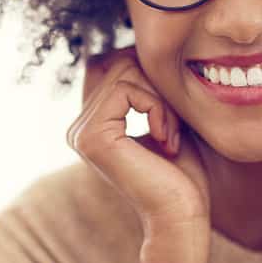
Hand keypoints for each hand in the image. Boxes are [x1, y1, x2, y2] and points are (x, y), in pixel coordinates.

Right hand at [66, 45, 210, 230]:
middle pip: (120, 64)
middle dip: (157, 88)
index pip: (118, 66)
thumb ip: (147, 87)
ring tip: (171, 135)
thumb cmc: (182, 175)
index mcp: (92, 123)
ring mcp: (80, 132)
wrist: (182, 216)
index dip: (152, 81)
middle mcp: (79, 127)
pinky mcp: (91, 136)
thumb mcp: (164, 119)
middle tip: (174, 129)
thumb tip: (139, 46)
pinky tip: (166, 140)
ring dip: (160, 100)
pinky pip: (126, 89)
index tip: (172, 122)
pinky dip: (156, 108)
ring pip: (125, 73)